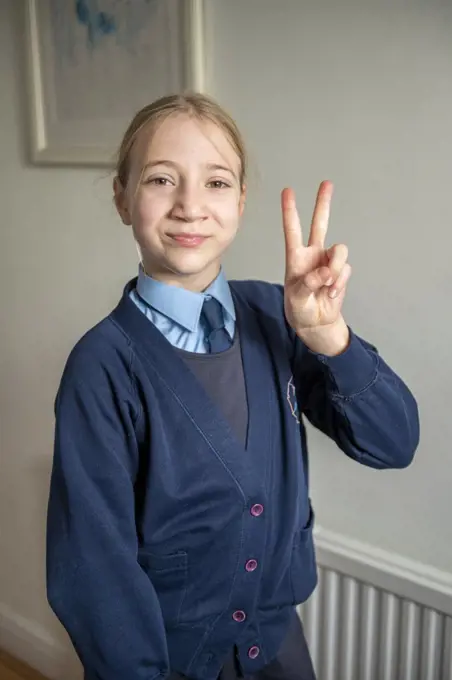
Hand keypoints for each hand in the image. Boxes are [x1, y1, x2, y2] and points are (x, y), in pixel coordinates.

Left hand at [281, 181, 351, 353]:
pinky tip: (332, 293)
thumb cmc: (299, 309)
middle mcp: (313, 254)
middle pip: (319, 224)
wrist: (315, 322)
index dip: (290, 211)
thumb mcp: (297, 299)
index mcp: (296, 258)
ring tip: (327, 286)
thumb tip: (326, 271)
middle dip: (323, 204)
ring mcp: (328, 262)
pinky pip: (346, 270)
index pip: (292, 231)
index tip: (288, 191)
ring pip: (340, 250)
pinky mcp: (340, 272)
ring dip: (336, 268)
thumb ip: (309, 283)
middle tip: (327, 183)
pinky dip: (340, 283)